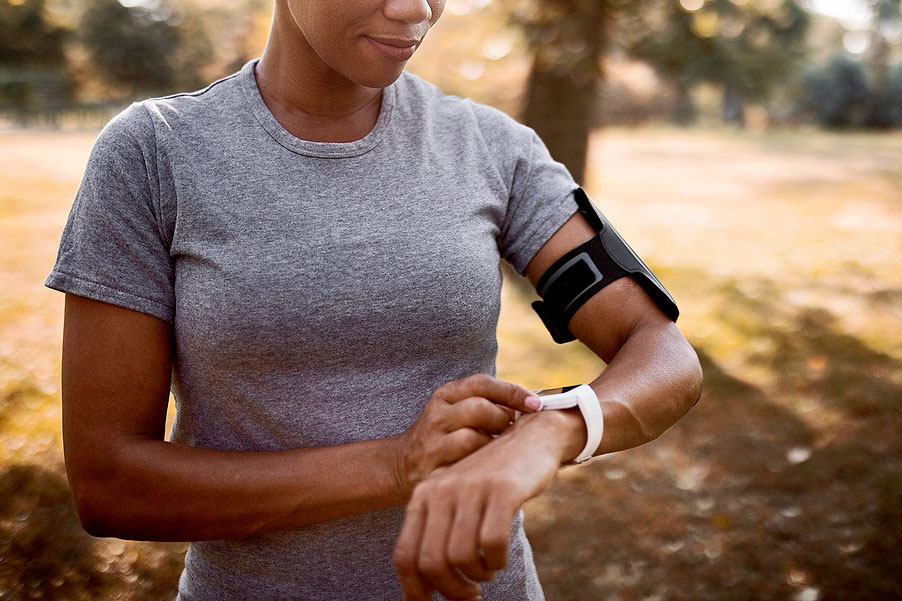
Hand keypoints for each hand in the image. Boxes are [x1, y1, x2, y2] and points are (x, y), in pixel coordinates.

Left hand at [393, 410, 578, 600]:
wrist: (529, 438)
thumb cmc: (490, 481)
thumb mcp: (454, 501)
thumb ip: (435, 535)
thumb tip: (417, 592)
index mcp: (423, 495)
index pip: (404, 556)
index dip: (415, 590)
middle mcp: (441, 490)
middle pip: (431, 563)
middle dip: (452, 590)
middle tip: (470, 594)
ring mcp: (471, 489)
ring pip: (461, 558)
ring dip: (477, 577)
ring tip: (487, 571)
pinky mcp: (502, 490)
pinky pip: (492, 544)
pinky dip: (496, 561)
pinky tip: (499, 557)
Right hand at [394, 374, 541, 495]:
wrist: (402, 464)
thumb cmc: (444, 435)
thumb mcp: (456, 410)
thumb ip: (486, 403)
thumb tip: (531, 405)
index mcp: (445, 395)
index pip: (482, 384)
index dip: (512, 392)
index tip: (536, 403)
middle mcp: (436, 414)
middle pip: (480, 408)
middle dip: (504, 420)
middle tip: (511, 431)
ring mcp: (431, 442)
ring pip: (473, 438)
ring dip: (493, 446)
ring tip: (497, 450)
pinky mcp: (431, 469)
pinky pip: (465, 466)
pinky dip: (481, 466)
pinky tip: (486, 467)